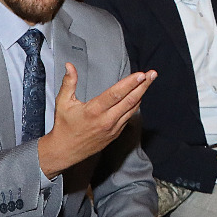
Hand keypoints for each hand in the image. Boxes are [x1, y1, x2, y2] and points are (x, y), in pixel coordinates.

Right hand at [38, 65, 156, 177]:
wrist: (66, 151)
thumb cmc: (64, 126)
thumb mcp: (63, 102)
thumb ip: (69, 82)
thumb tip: (69, 65)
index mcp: (93, 111)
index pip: (116, 94)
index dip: (130, 83)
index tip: (141, 74)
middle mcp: (106, 120)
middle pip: (130, 100)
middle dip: (143, 85)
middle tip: (153, 74)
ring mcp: (113, 128)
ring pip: (132, 109)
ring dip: (142, 94)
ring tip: (150, 81)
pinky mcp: (115, 134)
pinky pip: (128, 117)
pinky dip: (135, 105)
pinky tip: (139, 95)